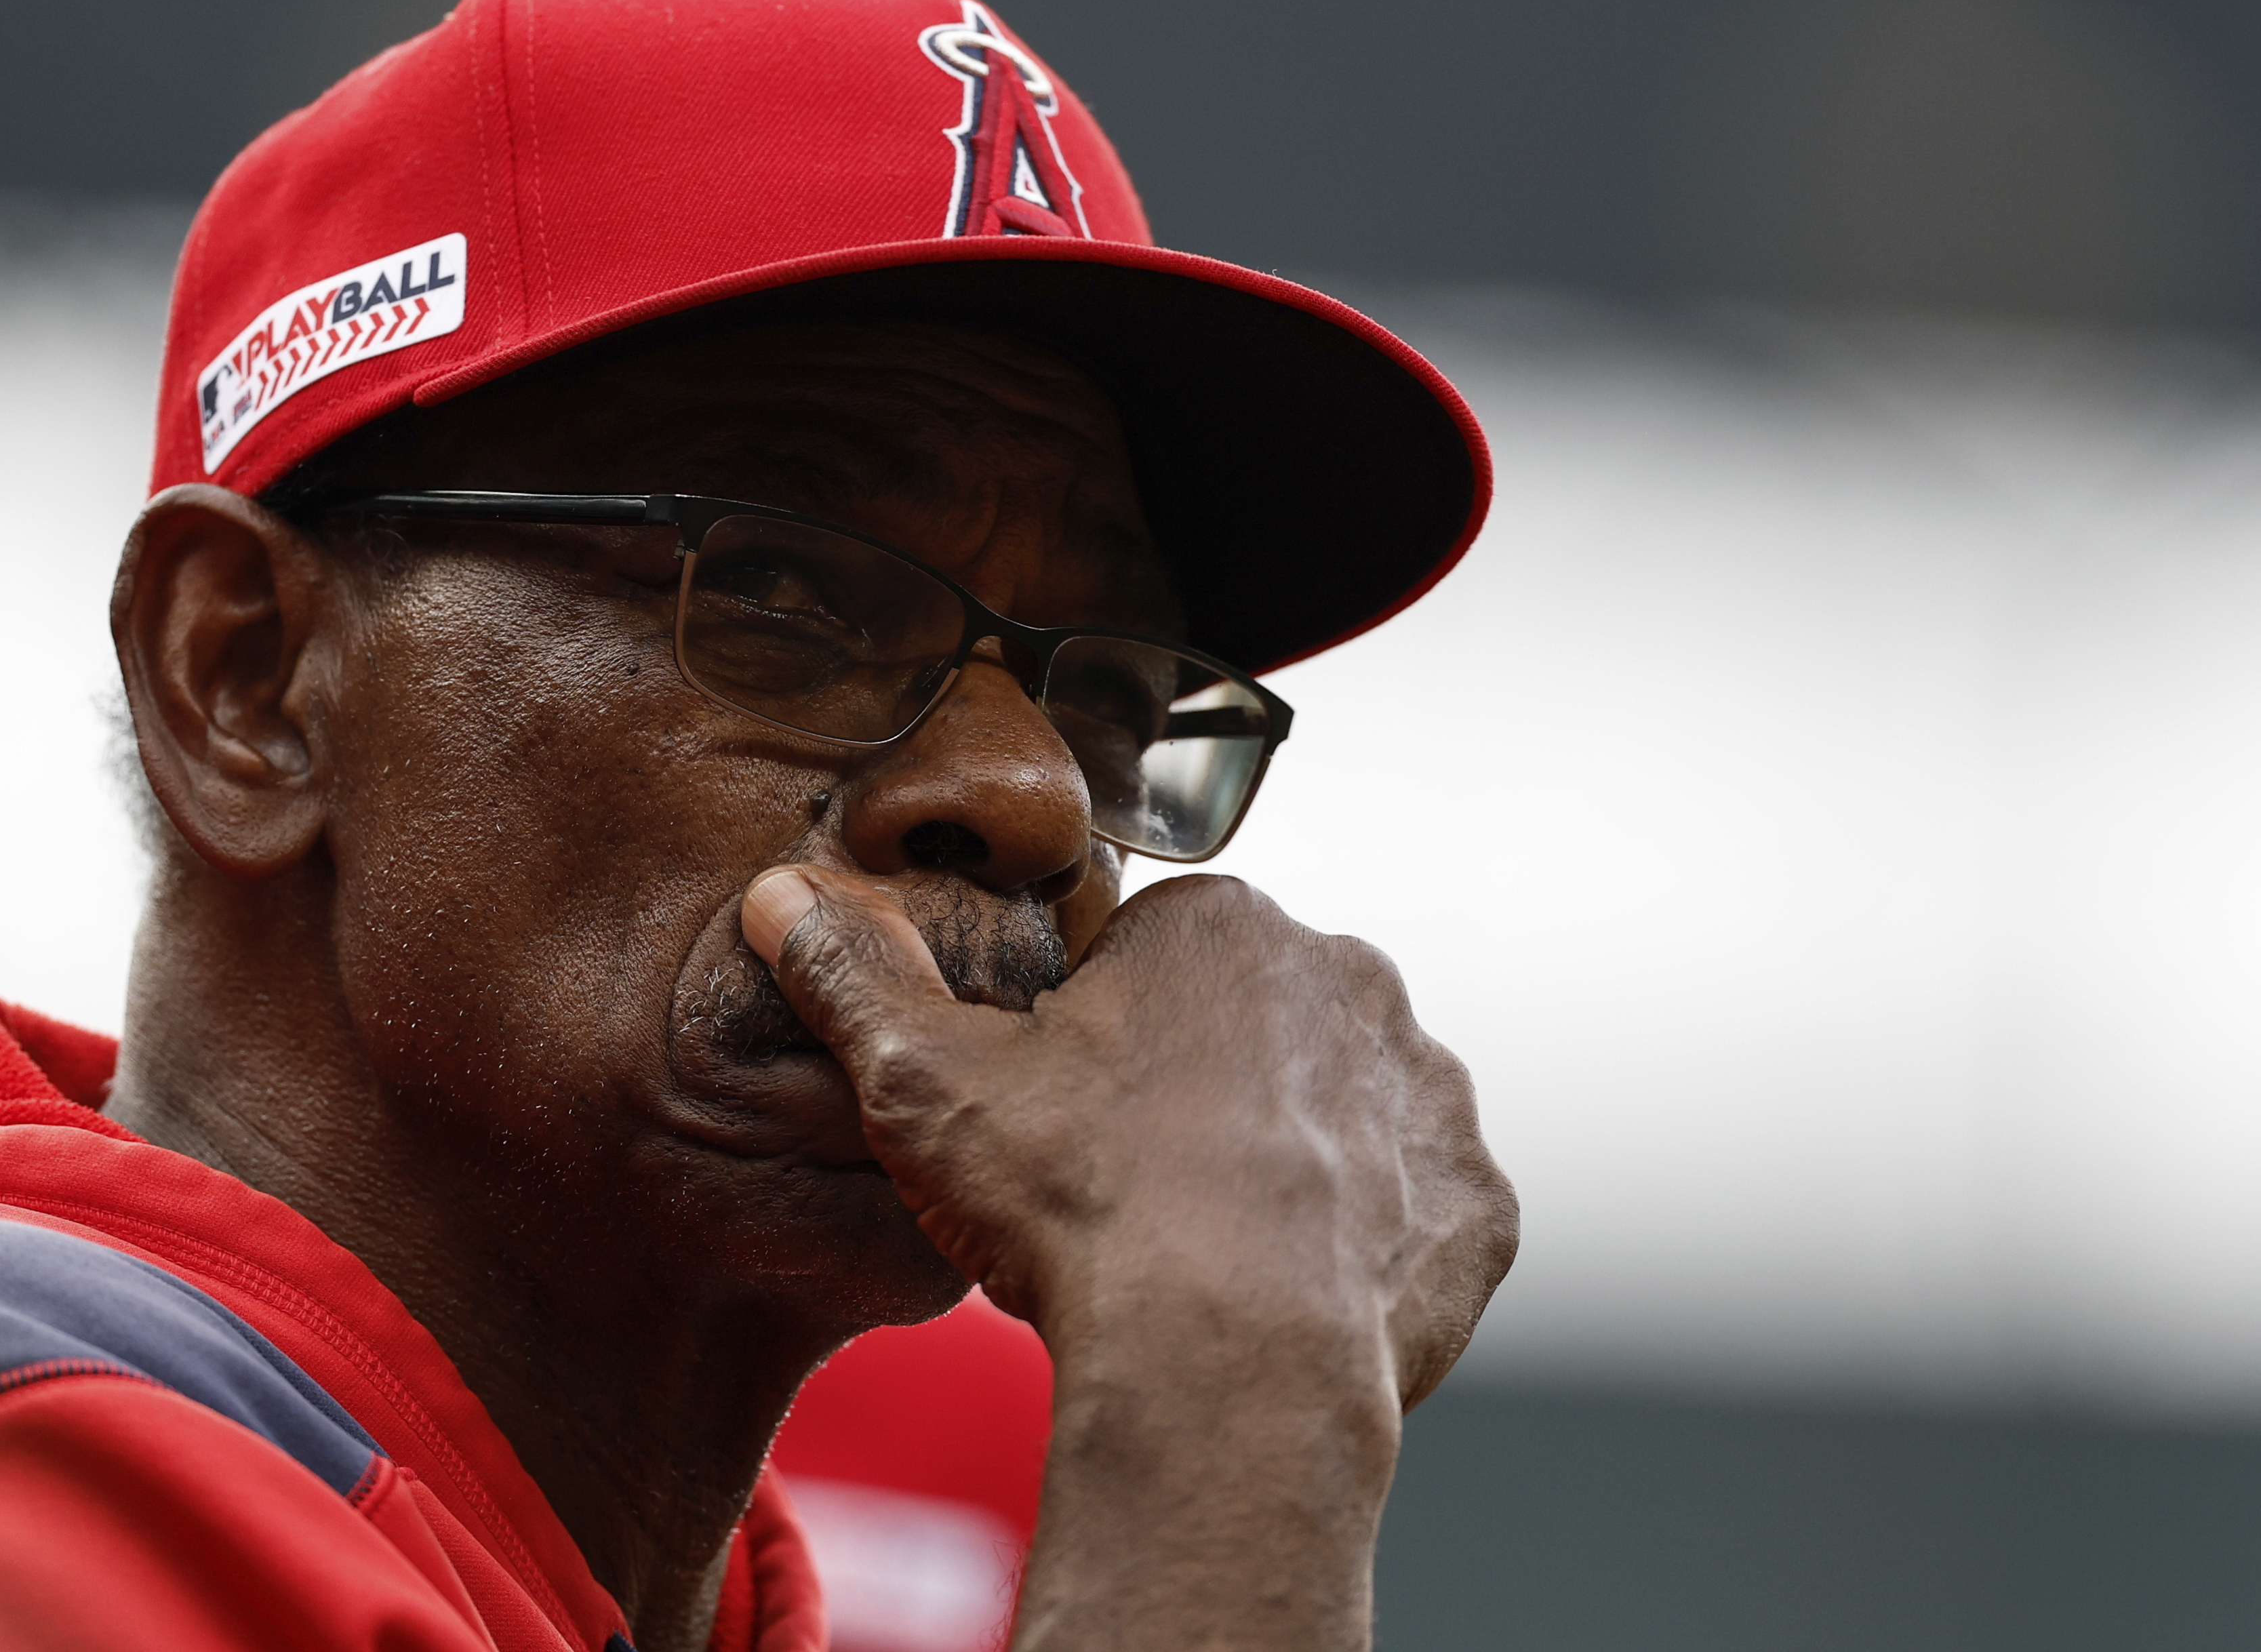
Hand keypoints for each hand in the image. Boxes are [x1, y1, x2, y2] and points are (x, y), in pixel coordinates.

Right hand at [741, 865, 1517, 1650]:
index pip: (1156, 964)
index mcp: (1225, 929)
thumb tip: (782, 898)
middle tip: (1132, 1193)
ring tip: (1213, 1256)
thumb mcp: (926, 1083)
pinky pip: (1420, 1216)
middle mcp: (1350, 984)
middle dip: (1203, 1097)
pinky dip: (1369, 1254)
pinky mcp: (1477, 1206)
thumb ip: (856, 978)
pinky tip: (1296, 1298)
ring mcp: (1429, 1095)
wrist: (1224, 1363)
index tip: (1067, 1125)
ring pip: (1342, 1119)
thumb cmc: (1079, 1210)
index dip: (1098, 1047)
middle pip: (1257, 1032)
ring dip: (1293, 1170)